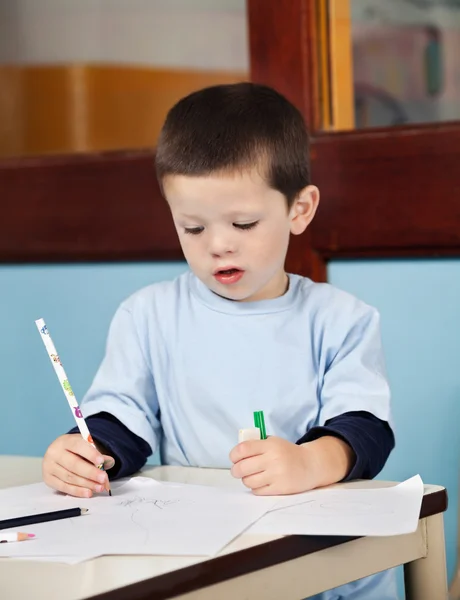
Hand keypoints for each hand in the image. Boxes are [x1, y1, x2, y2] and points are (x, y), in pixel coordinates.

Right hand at [42, 434, 114, 497]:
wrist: (59, 453)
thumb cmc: (76, 450)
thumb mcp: (87, 446)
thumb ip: (98, 453)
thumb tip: (109, 462)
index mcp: (65, 440)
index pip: (78, 446)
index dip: (90, 454)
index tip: (101, 461)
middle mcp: (54, 452)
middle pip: (73, 464)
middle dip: (90, 472)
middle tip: (103, 478)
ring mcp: (49, 466)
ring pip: (70, 477)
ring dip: (87, 484)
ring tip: (99, 487)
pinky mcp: (48, 479)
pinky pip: (64, 487)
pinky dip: (78, 491)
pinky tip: (88, 492)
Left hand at [229, 436, 353, 495]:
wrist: (310, 465)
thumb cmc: (287, 452)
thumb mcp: (274, 442)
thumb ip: (256, 444)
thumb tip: (236, 452)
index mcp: (270, 445)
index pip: (243, 449)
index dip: (234, 455)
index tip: (233, 458)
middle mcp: (273, 459)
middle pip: (242, 467)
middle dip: (236, 470)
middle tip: (237, 470)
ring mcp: (276, 475)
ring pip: (248, 481)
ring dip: (246, 479)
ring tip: (250, 476)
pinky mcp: (280, 489)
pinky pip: (257, 491)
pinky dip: (255, 488)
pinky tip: (260, 482)